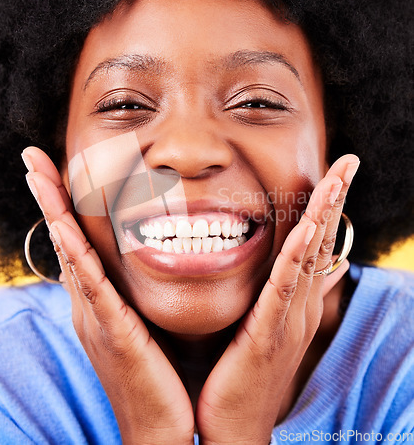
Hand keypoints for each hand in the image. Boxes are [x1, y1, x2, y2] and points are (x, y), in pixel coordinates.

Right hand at [22, 147, 194, 444]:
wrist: (160, 426)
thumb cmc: (157, 372)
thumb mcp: (142, 321)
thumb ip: (135, 291)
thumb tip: (144, 261)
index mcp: (99, 300)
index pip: (77, 242)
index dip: (63, 205)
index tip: (55, 169)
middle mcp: (89, 304)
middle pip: (65, 241)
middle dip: (49, 197)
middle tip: (33, 158)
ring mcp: (96, 317)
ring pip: (71, 255)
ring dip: (54, 212)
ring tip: (38, 175)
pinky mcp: (112, 333)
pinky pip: (92, 288)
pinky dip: (76, 255)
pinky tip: (63, 227)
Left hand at [195, 154, 359, 444]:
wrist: (233, 425)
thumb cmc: (241, 373)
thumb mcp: (262, 325)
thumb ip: (278, 294)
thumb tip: (291, 267)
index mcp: (294, 302)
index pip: (315, 245)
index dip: (327, 208)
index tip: (336, 173)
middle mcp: (299, 307)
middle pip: (321, 244)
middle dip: (334, 200)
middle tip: (348, 162)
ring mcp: (289, 320)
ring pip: (309, 258)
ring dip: (323, 217)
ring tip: (336, 179)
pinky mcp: (269, 333)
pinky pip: (284, 289)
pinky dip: (297, 258)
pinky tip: (307, 230)